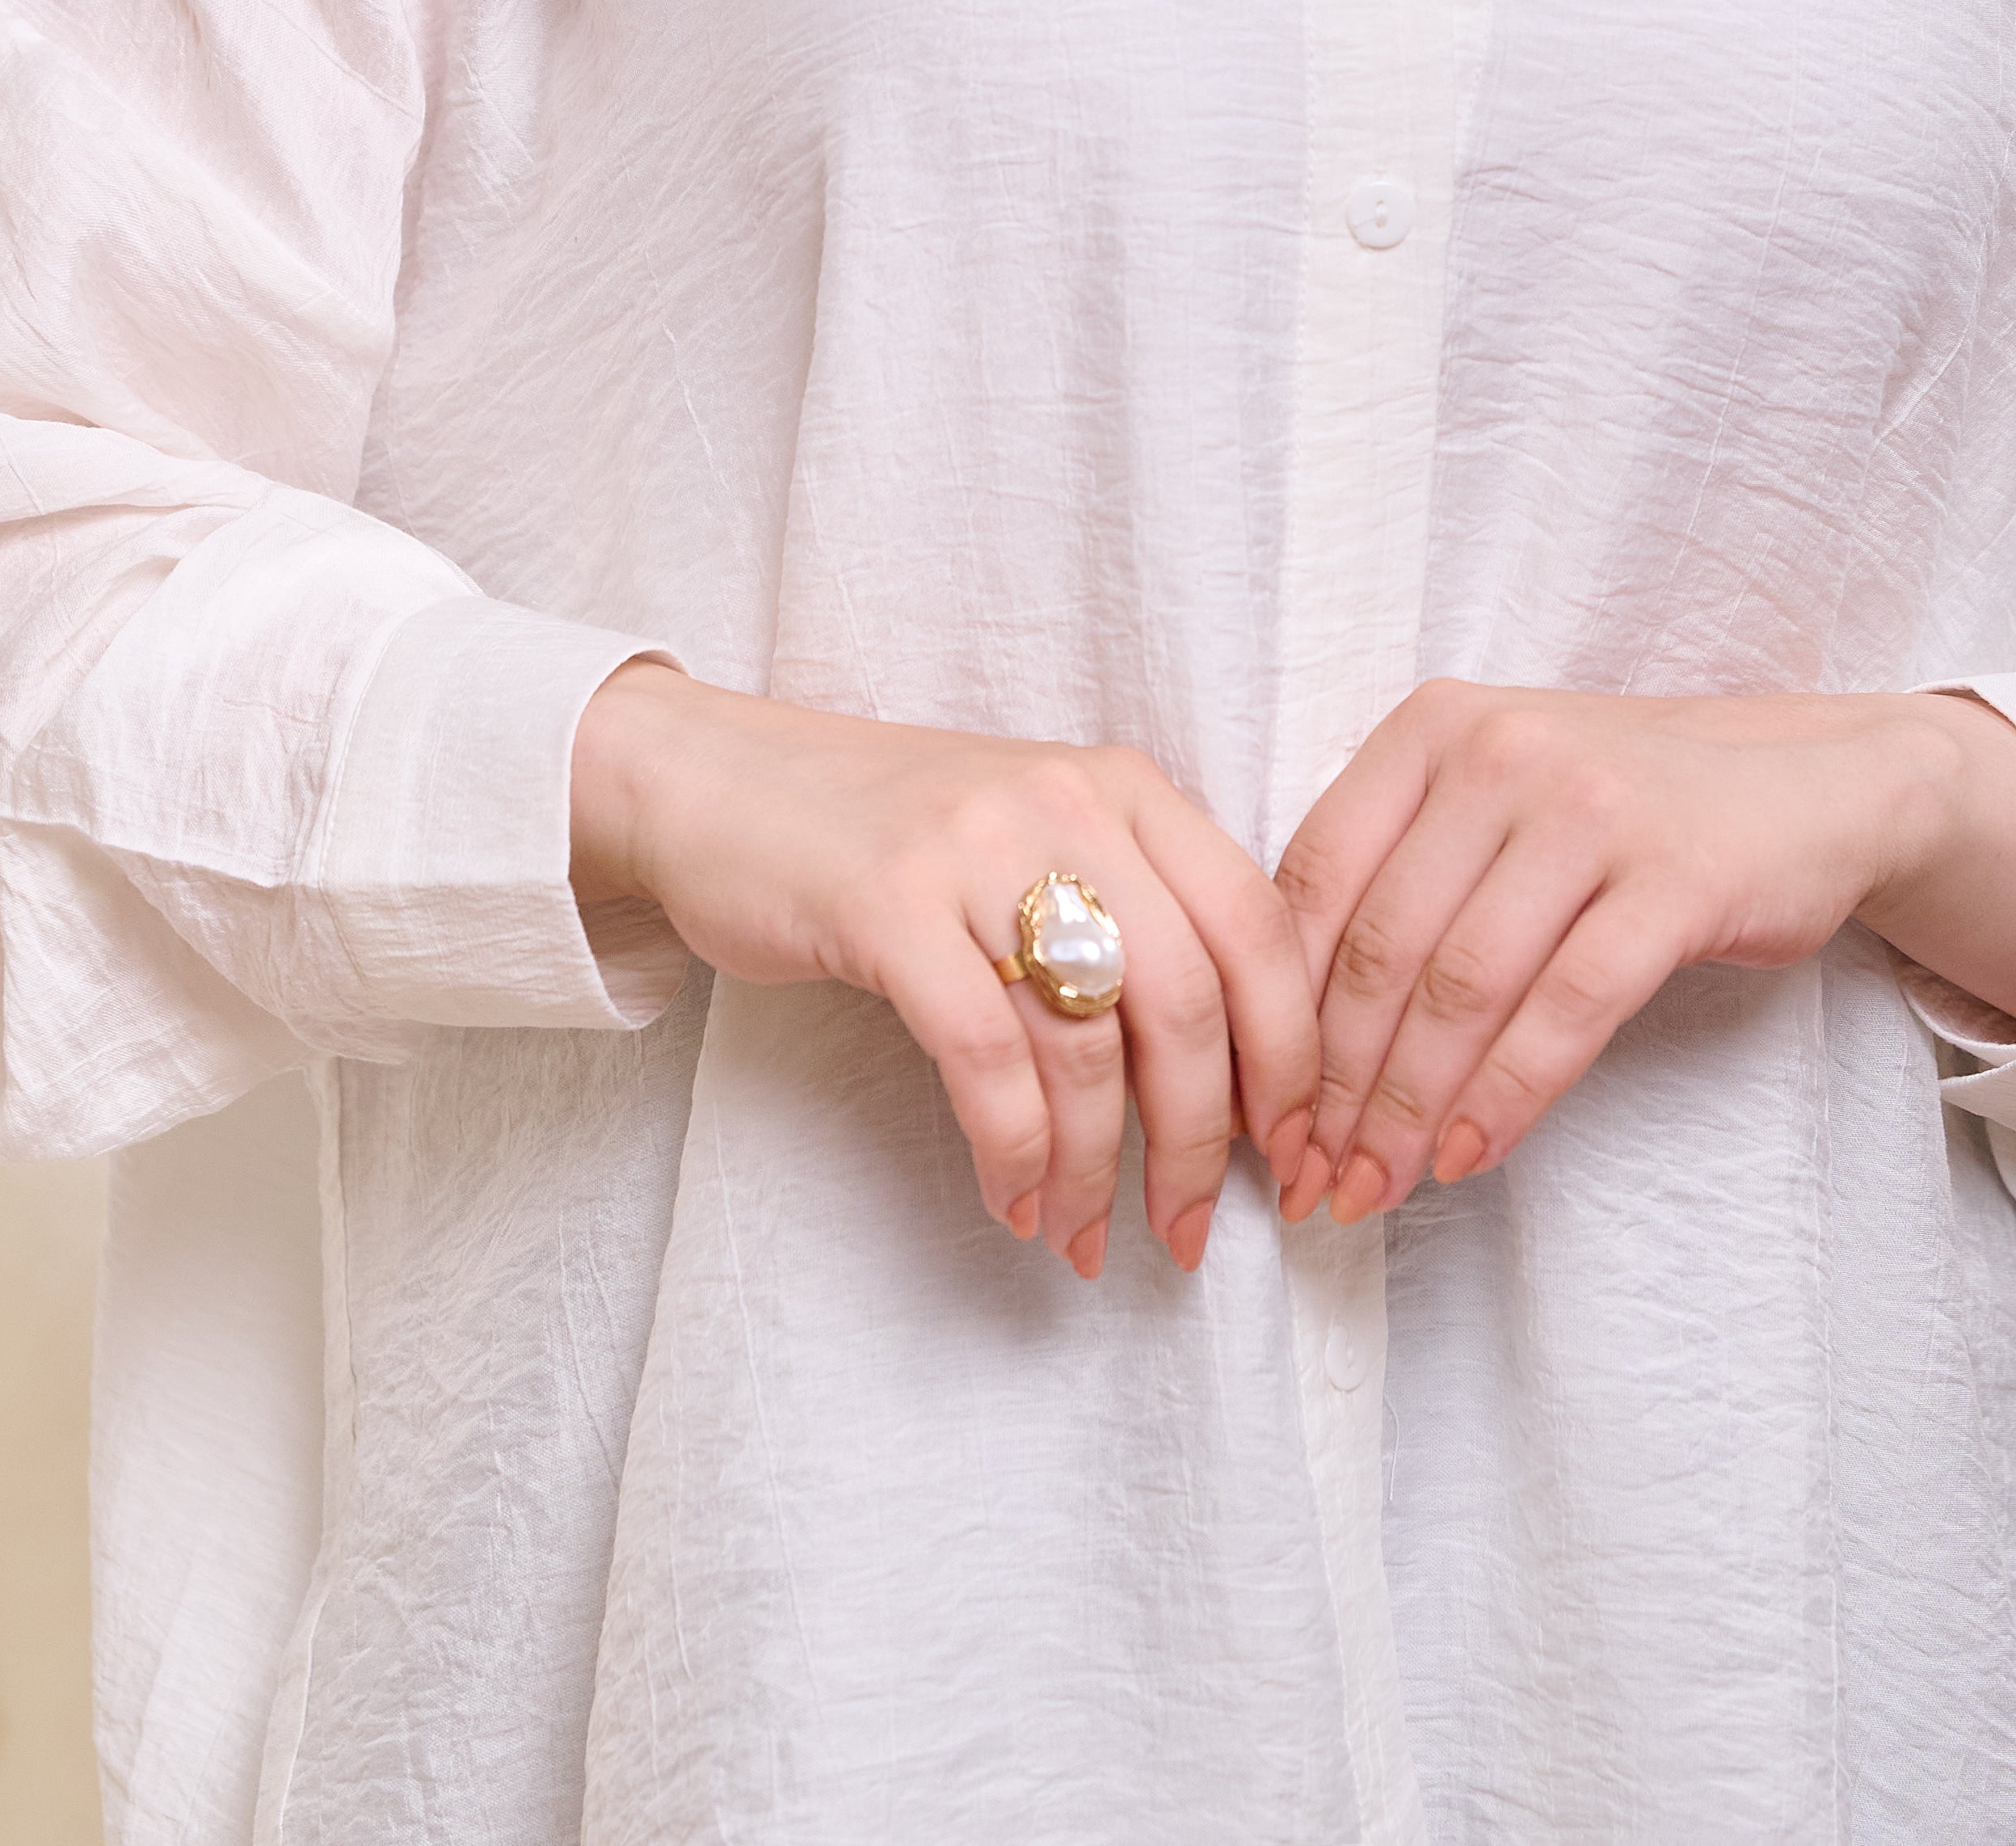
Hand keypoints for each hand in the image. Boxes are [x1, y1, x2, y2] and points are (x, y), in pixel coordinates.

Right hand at [567, 662, 1319, 1279]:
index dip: (1291, 1057)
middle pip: (1190, 1001)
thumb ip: (1136, 923)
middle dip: (1200, 1142)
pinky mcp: (887, 905)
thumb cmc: (896, 837)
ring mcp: (976, 849)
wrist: (725, 781)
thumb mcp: (1040, 842)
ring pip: (1088, 1045)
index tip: (1284, 1153)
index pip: (1259, 928)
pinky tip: (1013, 1199)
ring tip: (1083, 1235)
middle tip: (1188, 1232)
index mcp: (1127, 788)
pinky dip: (1014, 1151)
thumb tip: (1232, 1087)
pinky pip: (985, 1059)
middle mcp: (1069, 803)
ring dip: (1099, 1170)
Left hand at [1273, 678, 2015, 1224]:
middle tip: (1317, 1182)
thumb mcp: (1492, 809)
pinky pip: (1568, 1007)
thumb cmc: (1617, 814)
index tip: (1264, 1120)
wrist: (1802, 786)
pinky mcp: (1675, 877)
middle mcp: (1501, 750)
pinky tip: (1470, 1154)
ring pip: (1464, 986)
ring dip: (1409, 1108)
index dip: (1277, 1012)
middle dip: (1337, 1087)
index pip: (1313, 881)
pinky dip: (1508, 1095)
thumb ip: (1396, 886)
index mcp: (1432, 728)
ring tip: (1381, 1188)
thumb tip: (1289, 1052)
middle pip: (1381, 947)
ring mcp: (1590, 807)